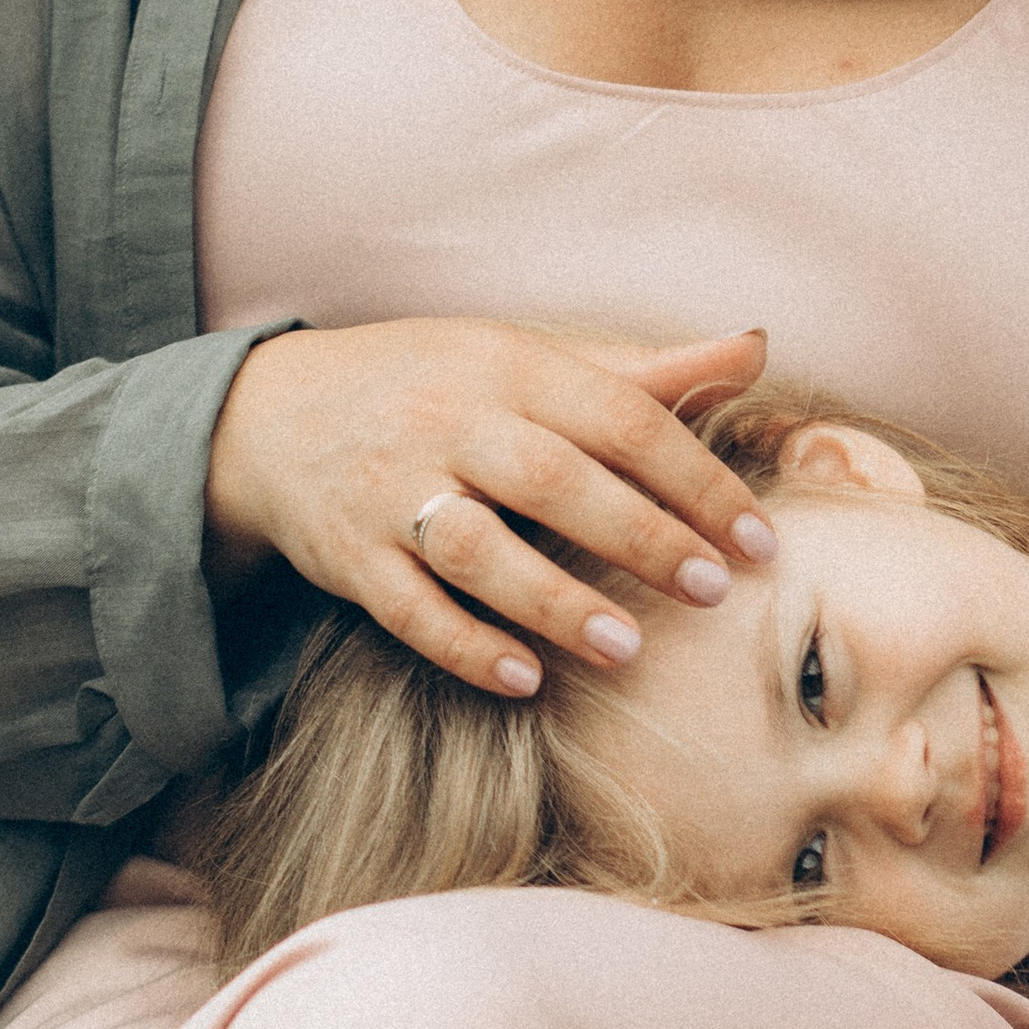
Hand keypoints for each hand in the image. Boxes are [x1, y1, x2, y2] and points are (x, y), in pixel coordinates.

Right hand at [204, 320, 774, 694]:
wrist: (270, 413)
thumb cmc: (431, 386)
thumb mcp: (525, 359)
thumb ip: (641, 371)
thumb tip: (755, 349)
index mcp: (507, 366)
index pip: (619, 416)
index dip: (695, 478)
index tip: (758, 538)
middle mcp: (447, 421)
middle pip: (553, 479)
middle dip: (640, 536)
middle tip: (714, 589)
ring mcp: (390, 490)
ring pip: (476, 548)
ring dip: (554, 601)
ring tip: (626, 648)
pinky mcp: (348, 555)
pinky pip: (406, 607)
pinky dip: (465, 645)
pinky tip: (525, 679)